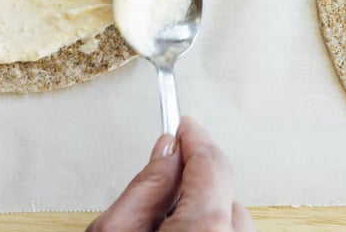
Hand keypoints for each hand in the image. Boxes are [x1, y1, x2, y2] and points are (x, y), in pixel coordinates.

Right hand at [87, 117, 254, 231]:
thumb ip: (144, 187)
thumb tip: (167, 150)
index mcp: (204, 230)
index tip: (183, 124)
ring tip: (166, 227)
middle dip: (194, 185)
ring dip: (205, 215)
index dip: (193, 137)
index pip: (210, 164)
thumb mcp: (114, 230)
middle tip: (160, 190)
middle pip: (225, 197)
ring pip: (231, 223)